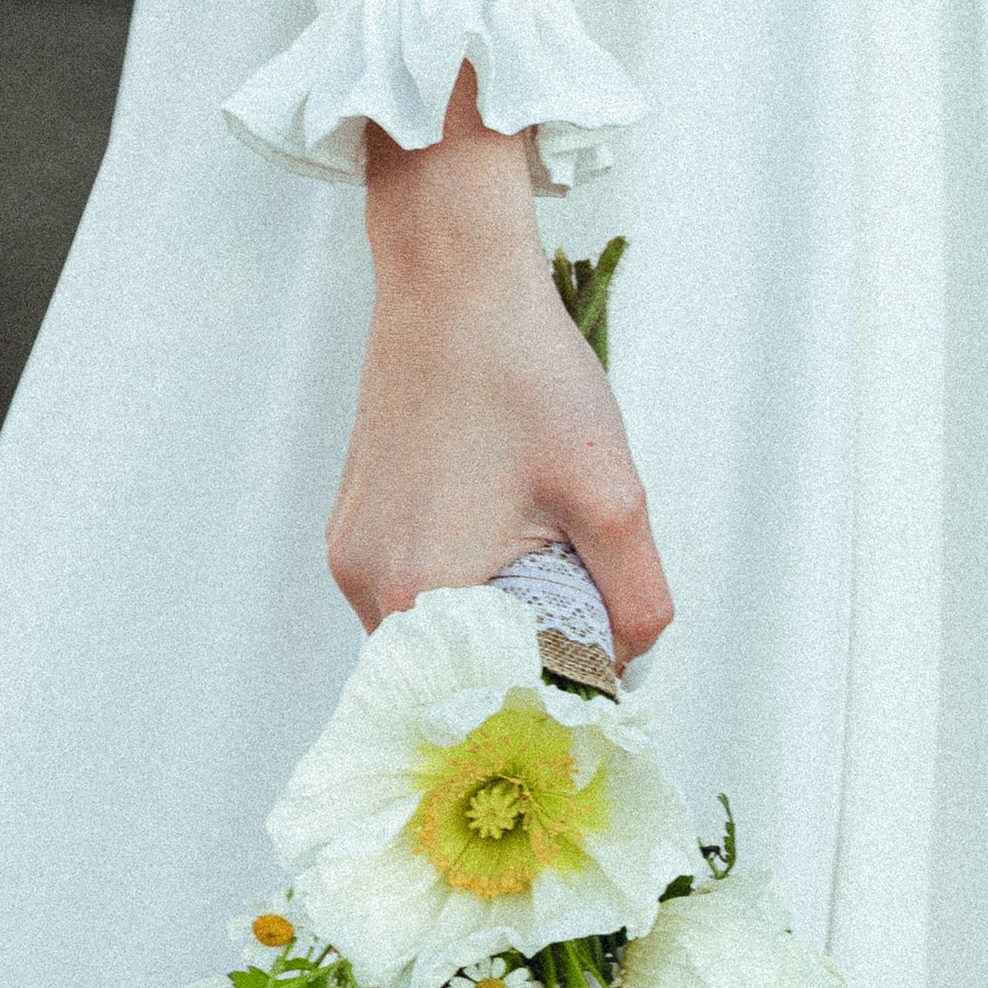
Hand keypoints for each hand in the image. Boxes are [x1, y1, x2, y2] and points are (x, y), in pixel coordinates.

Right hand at [327, 74, 672, 661]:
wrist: (454, 280)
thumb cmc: (525, 373)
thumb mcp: (612, 496)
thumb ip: (636, 600)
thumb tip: (634, 666)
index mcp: (423, 591)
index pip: (488, 705)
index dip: (546, 707)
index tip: (592, 698)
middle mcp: (367, 586)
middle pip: (458, 679)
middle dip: (523, 666)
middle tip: (584, 636)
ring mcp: (351, 557)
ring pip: (436, 637)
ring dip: (494, 625)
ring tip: (545, 573)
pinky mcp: (352, 528)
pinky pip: (412, 593)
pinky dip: (463, 589)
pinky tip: (503, 539)